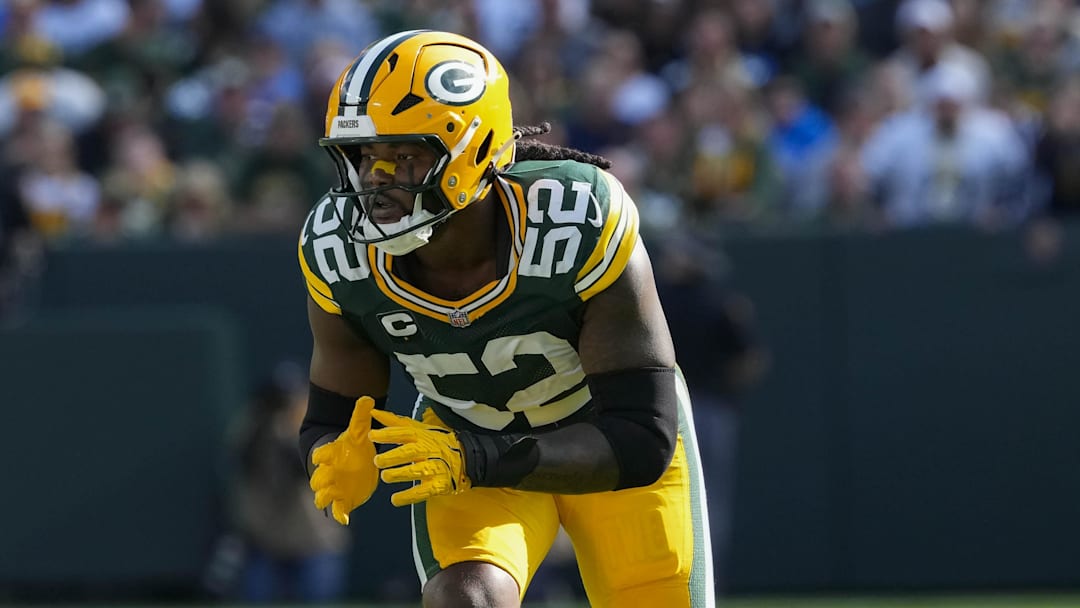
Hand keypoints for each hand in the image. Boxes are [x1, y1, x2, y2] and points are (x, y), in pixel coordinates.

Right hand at [309, 396, 377, 524]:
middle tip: (326, 480)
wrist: (352, 461)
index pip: (320, 454)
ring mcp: (334, 487)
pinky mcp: (342, 499)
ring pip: (322, 496)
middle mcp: (328, 472)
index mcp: (331, 454)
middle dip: (319, 480)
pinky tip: (344, 519)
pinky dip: (339, 514)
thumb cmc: (352, 445)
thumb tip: (367, 397)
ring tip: (328, 501)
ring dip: (324, 498)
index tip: (322, 457)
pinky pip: (336, 510)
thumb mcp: (359, 430)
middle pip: (317, 478)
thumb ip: (361, 416)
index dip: (320, 456)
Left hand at [369, 409, 471, 506]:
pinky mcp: (439, 485)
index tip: (373, 436)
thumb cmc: (437, 443)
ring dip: (400, 474)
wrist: (466, 458)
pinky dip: (409, 496)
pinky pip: (423, 492)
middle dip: (393, 457)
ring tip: (386, 477)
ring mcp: (435, 468)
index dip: (388, 434)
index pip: (404, 433)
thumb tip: (375, 413)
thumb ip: (395, 423)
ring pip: (417, 471)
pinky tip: (395, 499)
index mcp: (422, 436)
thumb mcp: (418, 429)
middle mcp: (428, 451)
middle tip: (378, 461)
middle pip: (410, 452)